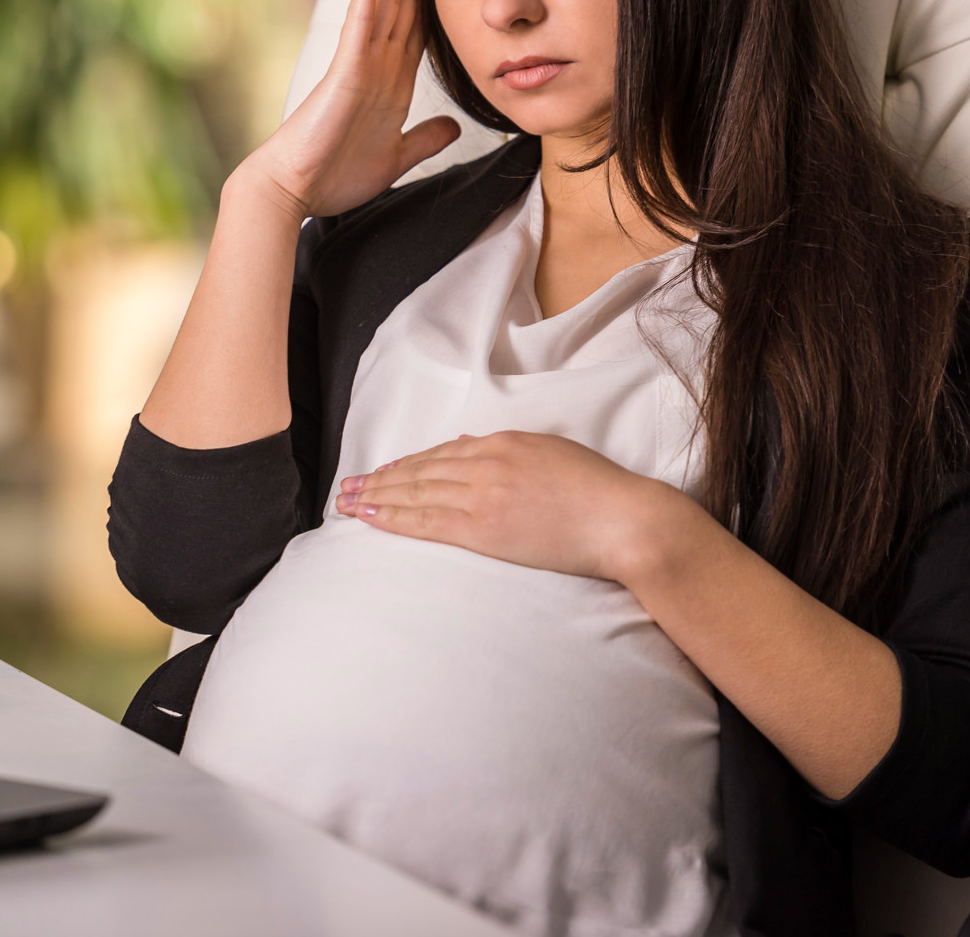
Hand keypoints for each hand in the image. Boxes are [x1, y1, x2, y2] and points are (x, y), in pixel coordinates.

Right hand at [236, 0, 461, 219]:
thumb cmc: (334, 177)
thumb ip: (424, 139)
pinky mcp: (346, 67)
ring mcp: (361, 62)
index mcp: (392, 84)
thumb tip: (454, 126)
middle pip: (404, 5)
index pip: (418, 30)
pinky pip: (362, 18)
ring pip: (385, 1)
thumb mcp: (397, 157)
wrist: (294, 190)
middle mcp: (378, 65)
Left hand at [334, 430, 695, 581]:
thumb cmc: (600, 493)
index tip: (384, 471)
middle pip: (420, 470)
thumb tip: (481, 454)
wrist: (622, 519)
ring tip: (346, 503)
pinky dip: (393, 518)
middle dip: (380, 479)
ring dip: (376, 497)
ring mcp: (483, 493)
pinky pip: (426, 521)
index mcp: (505, 442)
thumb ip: (515, 455)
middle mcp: (487, 462)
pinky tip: (369, 518)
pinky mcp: (484, 527)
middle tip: (347, 486)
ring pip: (415, 493)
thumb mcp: (553, 455)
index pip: (443, 452)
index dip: (409, 464)